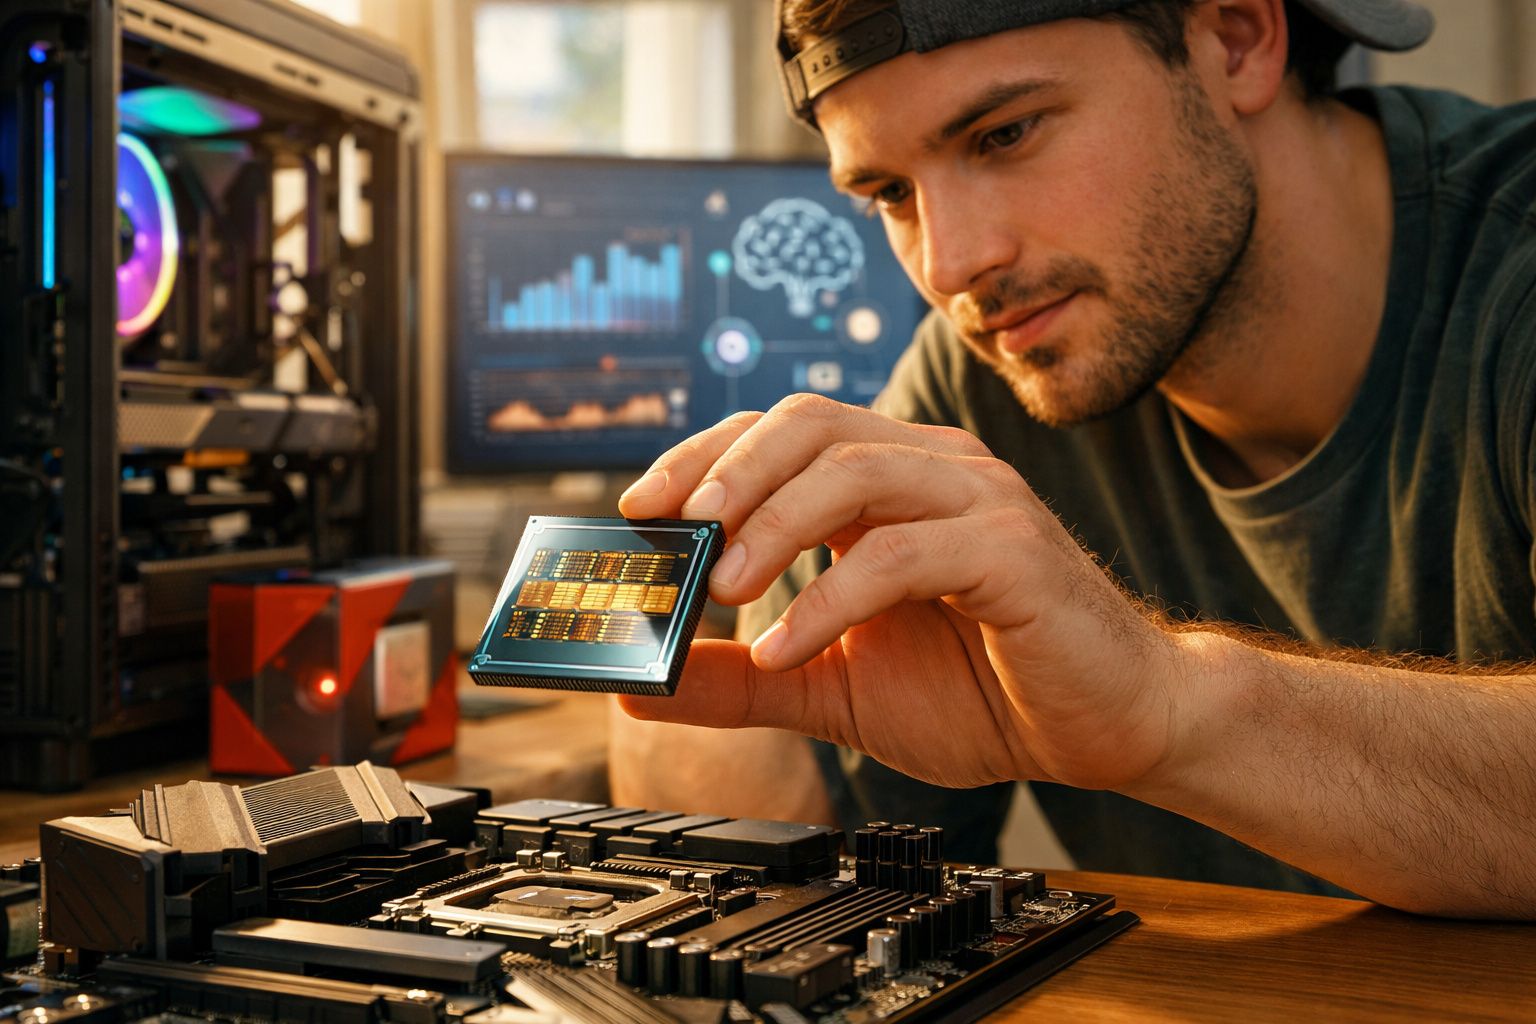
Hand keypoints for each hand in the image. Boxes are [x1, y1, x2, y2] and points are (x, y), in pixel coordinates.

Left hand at [617, 395, 1190, 792]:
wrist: (1106, 728)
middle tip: (672, 531)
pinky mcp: (1010, 549)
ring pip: (853, 469)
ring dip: (771, 525)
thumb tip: (637, 684)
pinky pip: (901, 552)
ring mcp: (975, 499)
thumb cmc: (984, 692)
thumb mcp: (834, 687)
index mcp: (886, 485)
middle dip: (727, 470)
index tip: (640, 508)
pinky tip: (786, 645)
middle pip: (809, 423)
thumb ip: (740, 681)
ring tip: (719, 591)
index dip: (704, 456)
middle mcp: (929, 470)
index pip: (779, 433)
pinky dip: (830, 599)